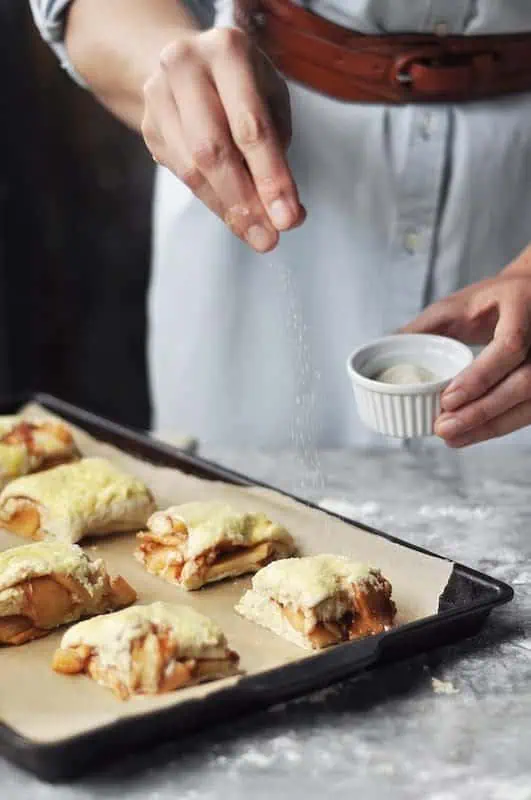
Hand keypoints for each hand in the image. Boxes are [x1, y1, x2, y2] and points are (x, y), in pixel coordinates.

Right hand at [141, 27, 304, 251]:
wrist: (187, 63)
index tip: (288, 217)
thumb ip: (277, 150)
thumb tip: (286, 213)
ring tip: (256, 234)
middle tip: (269, 238)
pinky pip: (180, 175)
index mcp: (227, 50)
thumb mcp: (269, 99)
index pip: (251, 126)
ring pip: (192, 169)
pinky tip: (233, 214)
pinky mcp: (148, 125)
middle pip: (213, 150)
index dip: (271, 177)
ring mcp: (158, 96)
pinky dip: (211, 200)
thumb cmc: (240, 84)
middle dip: (245, 202)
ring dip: (227, 209)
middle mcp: (185, 66)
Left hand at [403, 265, 530, 446]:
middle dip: (482, 411)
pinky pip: (527, 411)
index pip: (510, 346)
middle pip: (524, 382)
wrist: (530, 297)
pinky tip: (469, 435)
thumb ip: (425, 326)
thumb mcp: (457, 304)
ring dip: (489, 426)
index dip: (481, 376)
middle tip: (443, 428)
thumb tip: (386, 345)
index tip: (448, 398)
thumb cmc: (490, 300)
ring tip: (451, 437)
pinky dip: (497, 426)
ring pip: (529, 403)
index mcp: (522, 306)